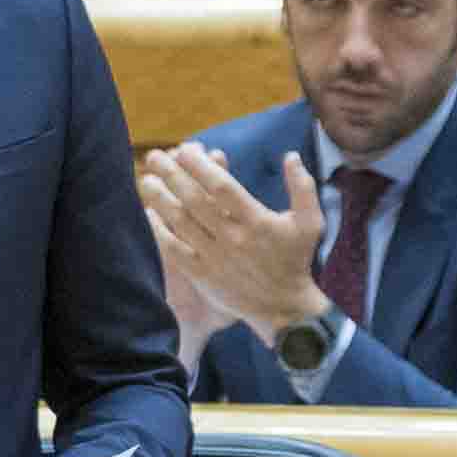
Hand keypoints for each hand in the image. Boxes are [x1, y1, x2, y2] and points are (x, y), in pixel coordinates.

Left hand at [136, 141, 328, 344]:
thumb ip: (303, 187)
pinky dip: (160, 232)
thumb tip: (291, 155)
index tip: (185, 149)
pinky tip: (149, 214)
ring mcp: (215, 257)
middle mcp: (233, 237)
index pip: (223, 187)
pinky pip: (176, 251)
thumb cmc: (296, 260)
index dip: (201, 166)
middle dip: (172, 175)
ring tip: (146, 179)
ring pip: (182, 223)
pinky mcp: (203, 275)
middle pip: (195, 201)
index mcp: (257, 221)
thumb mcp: (310, 223)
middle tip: (155, 156)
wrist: (284, 307)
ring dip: (161, 199)